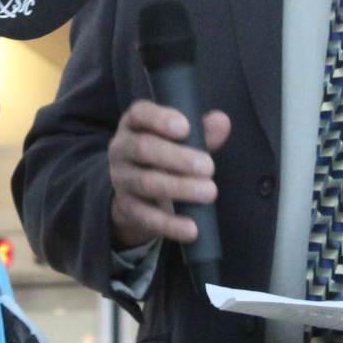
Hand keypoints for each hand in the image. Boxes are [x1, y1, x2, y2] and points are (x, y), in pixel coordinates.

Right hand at [108, 99, 231, 248]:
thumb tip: (222, 121)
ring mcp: (121, 179)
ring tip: (209, 192)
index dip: (160, 119)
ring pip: (146, 182)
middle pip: (143, 148)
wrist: (137, 192)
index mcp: (134, 124)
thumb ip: (201, 131)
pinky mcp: (126, 208)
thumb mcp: (181, 140)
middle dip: (177, 157)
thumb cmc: (164, 155)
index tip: (185, 127)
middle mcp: (121, 148)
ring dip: (179, 188)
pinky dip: (170, 224)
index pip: (140, 113)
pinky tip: (192, 229)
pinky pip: (146, 217)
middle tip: (209, 167)